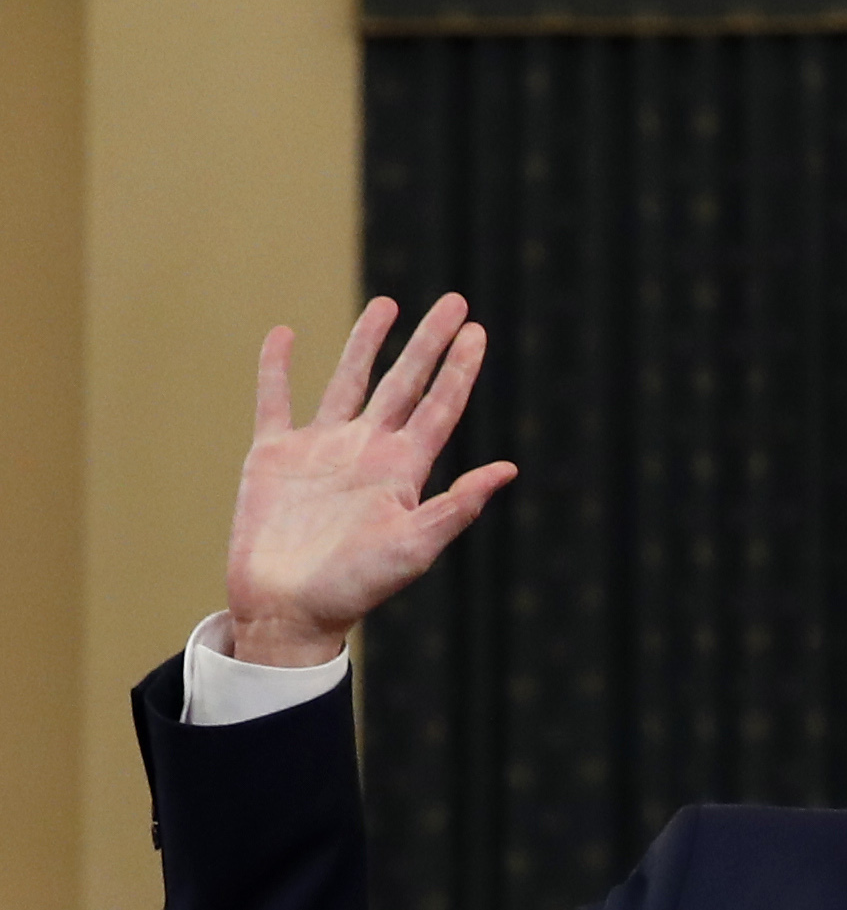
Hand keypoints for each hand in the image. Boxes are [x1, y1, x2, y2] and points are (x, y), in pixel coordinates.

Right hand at [224, 296, 517, 667]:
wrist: (288, 608)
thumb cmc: (355, 587)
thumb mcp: (414, 547)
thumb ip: (457, 506)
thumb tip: (508, 469)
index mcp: (403, 471)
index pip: (440, 407)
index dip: (458, 370)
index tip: (477, 332)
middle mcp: (367, 452)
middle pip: (404, 383)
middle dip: (428, 343)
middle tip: (454, 301)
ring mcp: (321, 449)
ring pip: (348, 380)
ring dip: (366, 342)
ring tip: (389, 304)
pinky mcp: (274, 455)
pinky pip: (275, 400)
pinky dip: (276, 367)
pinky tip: (286, 335)